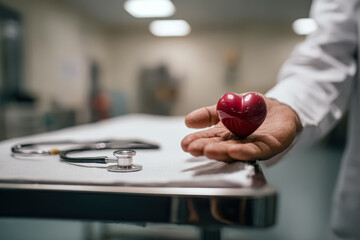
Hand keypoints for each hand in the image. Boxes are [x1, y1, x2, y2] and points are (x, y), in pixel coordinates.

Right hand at [181, 97, 301, 160]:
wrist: (280, 107)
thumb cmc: (253, 109)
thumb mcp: (228, 105)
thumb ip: (210, 113)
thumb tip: (187, 121)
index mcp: (225, 135)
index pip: (209, 139)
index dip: (197, 141)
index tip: (185, 144)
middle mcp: (237, 143)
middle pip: (220, 147)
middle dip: (206, 148)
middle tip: (194, 149)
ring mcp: (252, 146)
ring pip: (235, 151)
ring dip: (222, 152)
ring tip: (209, 150)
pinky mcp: (269, 147)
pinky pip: (257, 150)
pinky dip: (245, 152)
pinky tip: (234, 151)